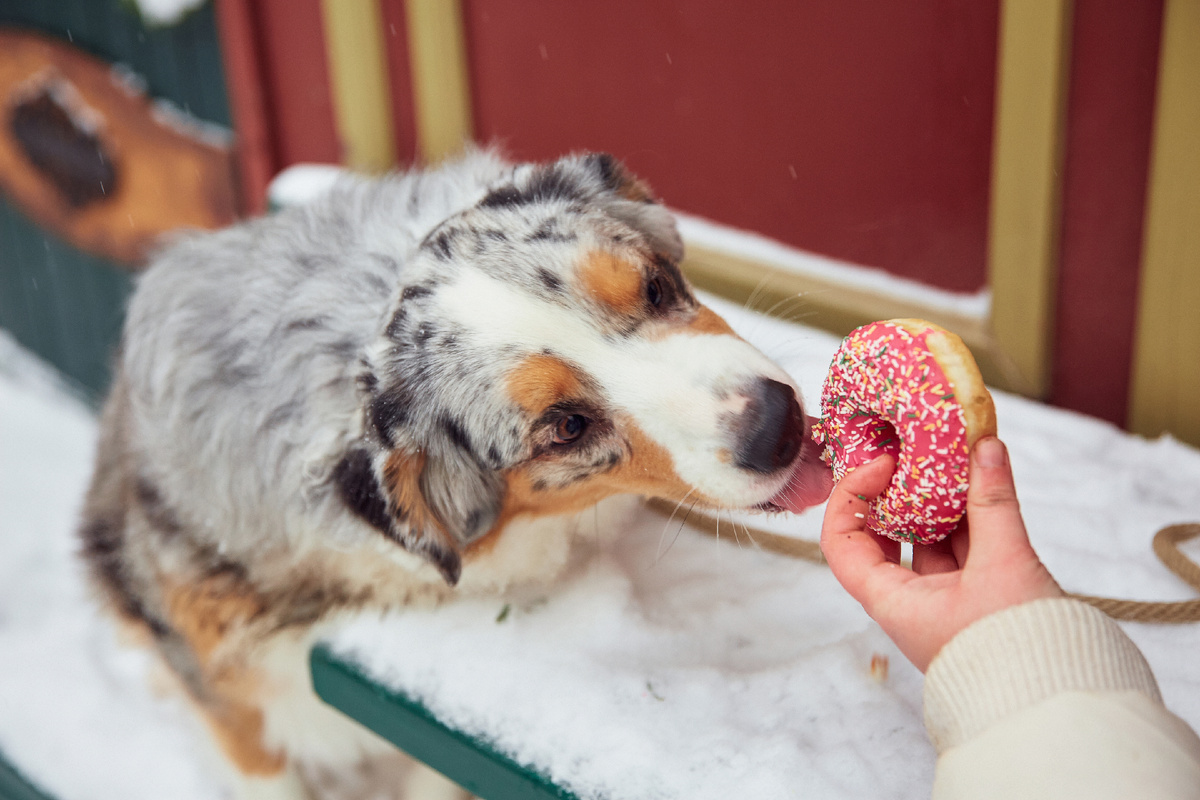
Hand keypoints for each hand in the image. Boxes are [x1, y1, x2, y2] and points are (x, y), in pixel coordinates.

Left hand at [820, 436, 1062, 671]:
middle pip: (884, 534)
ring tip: (953, 457)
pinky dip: (970, 517)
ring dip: (939, 498)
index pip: (841, 542)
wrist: (1062, 704)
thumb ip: (994, 503)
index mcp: (893, 602)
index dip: (852, 497)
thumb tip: (985, 447)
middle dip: (898, 491)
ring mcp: (943, 600)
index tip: (881, 465)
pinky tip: (983, 483)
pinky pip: (962, 549)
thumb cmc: (1021, 651)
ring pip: (928, 538)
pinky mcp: (977, 599)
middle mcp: (910, 601)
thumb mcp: (1005, 565)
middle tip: (913, 453)